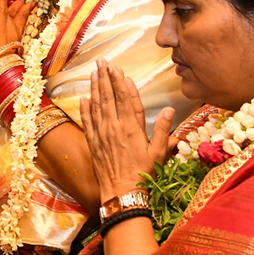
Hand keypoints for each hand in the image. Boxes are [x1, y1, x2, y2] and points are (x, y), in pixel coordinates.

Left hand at [80, 60, 173, 200]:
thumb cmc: (143, 174)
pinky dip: (85, 108)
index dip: (122, 83)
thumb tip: (169, 108)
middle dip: (106, 77)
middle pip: (109, 97)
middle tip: (102, 61)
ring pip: (97, 106)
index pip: (126, 99)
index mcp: (132, 128)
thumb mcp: (158, 152)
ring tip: (94, 73)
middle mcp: (114, 128)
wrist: (122, 193)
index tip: (119, 69)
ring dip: (95, 88)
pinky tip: (84, 97)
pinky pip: (87, 121)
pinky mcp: (93, 143)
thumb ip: (163, 129)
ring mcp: (101, 134)